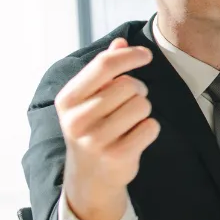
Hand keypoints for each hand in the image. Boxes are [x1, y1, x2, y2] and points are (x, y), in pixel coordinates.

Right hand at [56, 38, 159, 219]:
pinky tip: (134, 138)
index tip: (146, 55)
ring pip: (142, 105)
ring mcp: (95, 139)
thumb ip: (104, 69)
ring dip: (143, 111)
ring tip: (128, 123)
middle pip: (129, 85)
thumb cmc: (93, 129)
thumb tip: (121, 42)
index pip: (104, 65)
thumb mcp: (90, 99)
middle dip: (138, 91)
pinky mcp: (117, 155)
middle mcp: (77, 119)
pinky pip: (151, 127)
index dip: (131, 56)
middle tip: (128, 105)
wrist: (90, 177)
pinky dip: (150, 129)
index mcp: (68, 99)